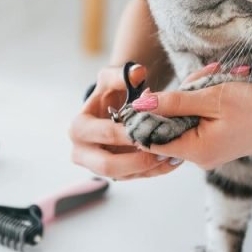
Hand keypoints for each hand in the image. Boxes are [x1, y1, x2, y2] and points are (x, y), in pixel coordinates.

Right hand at [69, 64, 182, 179]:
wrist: (111, 107)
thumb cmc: (110, 92)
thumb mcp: (113, 78)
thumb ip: (124, 74)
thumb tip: (138, 73)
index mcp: (78, 128)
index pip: (105, 134)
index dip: (129, 132)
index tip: (152, 128)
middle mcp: (82, 151)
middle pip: (108, 165)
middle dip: (137, 159)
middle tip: (162, 150)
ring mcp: (97, 166)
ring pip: (123, 176)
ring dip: (148, 168)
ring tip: (171, 155)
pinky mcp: (114, 173)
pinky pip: (135, 177)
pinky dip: (154, 171)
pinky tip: (172, 160)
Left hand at [131, 72, 251, 170]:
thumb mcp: (213, 98)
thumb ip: (175, 102)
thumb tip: (142, 105)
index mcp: (197, 151)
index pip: (151, 140)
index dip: (145, 116)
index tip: (149, 91)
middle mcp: (200, 157)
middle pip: (169, 125)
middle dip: (179, 96)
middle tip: (205, 74)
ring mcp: (209, 151)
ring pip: (184, 119)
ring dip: (195, 93)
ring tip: (219, 74)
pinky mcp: (217, 142)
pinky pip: (199, 120)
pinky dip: (205, 101)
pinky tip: (221, 83)